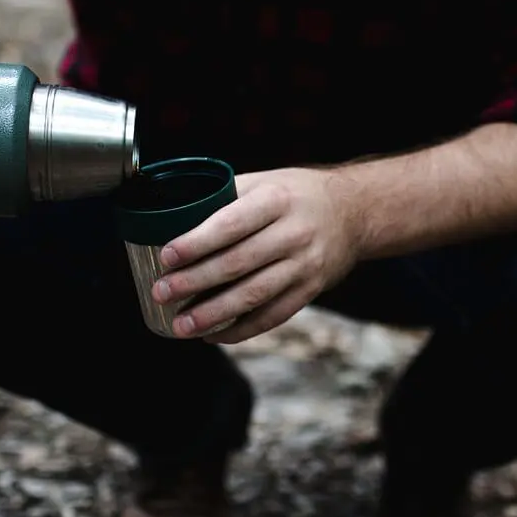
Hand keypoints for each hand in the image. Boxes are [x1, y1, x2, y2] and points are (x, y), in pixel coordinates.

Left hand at [153, 168, 362, 343]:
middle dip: (195, 282)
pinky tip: (213, 334)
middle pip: (238, 263)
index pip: (231, 224)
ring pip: (253, 295)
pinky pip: (272, 316)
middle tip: (162, 292)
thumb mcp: (266, 182)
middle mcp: (294, 233)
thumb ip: (226, 196)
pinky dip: (240, 330)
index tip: (167, 256)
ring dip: (213, 314)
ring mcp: (305, 266)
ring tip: (181, 325)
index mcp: (276, 200)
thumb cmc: (297, 195)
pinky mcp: (310, 291)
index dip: (197, 242)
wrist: (354, 213)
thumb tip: (172, 214)